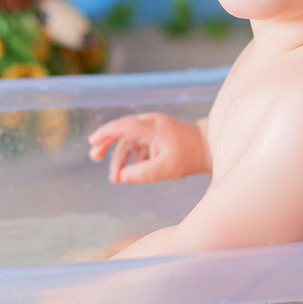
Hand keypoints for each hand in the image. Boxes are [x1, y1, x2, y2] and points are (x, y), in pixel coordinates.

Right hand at [88, 114, 209, 183]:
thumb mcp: (167, 168)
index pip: (124, 126)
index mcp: (152, 127)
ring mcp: (153, 130)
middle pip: (122, 131)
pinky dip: (132, 159)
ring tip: (114, 179)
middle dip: (107, 144)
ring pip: (129, 142)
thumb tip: (122, 177)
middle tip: (94, 156)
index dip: (106, 133)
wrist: (209, 148)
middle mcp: (150, 124)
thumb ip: (143, 173)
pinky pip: (138, 146)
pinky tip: (129, 173)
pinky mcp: (156, 138)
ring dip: (120, 158)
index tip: (93, 141)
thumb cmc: (190, 155)